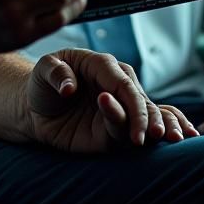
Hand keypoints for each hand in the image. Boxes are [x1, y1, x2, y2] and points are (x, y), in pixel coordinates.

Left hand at [21, 48, 198, 152]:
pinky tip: (168, 138)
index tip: (135, 126)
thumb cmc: (41, 83)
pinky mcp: (113, 131)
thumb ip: (55, 72)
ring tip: (160, 138)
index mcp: (101, 65)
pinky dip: (152, 133)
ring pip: (145, 116)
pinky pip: (133, 132)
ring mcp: (118, 108)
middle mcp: (115, 86)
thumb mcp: (42, 69)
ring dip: (156, 126)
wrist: (34, 108)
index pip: (122, 83)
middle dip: (148, 118)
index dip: (132, 103)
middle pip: (139, 100)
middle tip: (152, 135)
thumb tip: (69, 88)